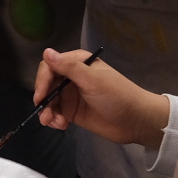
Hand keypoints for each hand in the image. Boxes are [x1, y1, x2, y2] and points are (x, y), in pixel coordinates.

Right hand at [30, 47, 168, 146]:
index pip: (51, 66)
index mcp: (78, 63)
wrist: (136, 121)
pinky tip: (61, 126)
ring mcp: (72, 95)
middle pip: (47, 84)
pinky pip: (56, 113)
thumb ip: (69, 67)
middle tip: (44, 113)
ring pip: (50, 100)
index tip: (41, 95)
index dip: (42, 80)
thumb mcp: (93, 80)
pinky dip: (54, 119)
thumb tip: (46, 51)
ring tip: (52, 123)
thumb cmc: (117, 96)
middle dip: (43, 98)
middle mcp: (72, 77)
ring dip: (47, 112)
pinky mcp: (74, 111)